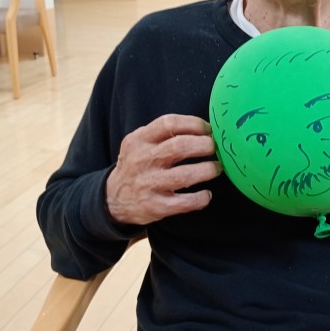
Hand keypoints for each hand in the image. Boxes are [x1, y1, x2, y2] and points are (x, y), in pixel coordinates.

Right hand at [106, 114, 222, 224]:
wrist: (113, 198)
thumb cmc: (137, 165)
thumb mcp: (139, 142)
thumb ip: (162, 133)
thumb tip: (203, 128)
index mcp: (139, 140)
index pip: (169, 123)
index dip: (194, 124)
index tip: (209, 129)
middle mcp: (142, 161)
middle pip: (179, 147)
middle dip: (204, 145)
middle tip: (214, 148)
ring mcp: (148, 184)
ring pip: (184, 176)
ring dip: (207, 170)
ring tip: (216, 168)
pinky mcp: (154, 206)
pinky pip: (184, 203)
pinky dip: (200, 198)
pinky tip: (206, 195)